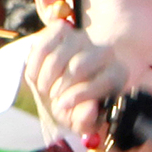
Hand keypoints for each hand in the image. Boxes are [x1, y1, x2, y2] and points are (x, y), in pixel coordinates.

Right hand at [20, 20, 131, 143]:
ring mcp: (83, 38)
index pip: (103, 80)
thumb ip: (86, 119)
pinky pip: (43, 44)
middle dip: (61, 86)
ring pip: (58, 56)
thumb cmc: (76, 108)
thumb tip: (89, 108)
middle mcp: (104, 53)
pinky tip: (35, 77)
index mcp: (117, 75)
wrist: (60, 90)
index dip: (79, 95)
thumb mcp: (82, 121)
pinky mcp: (61, 30)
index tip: (61, 105)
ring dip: (46, 78)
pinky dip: (34, 64)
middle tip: (52, 98)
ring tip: (44, 89)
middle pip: (79, 66)